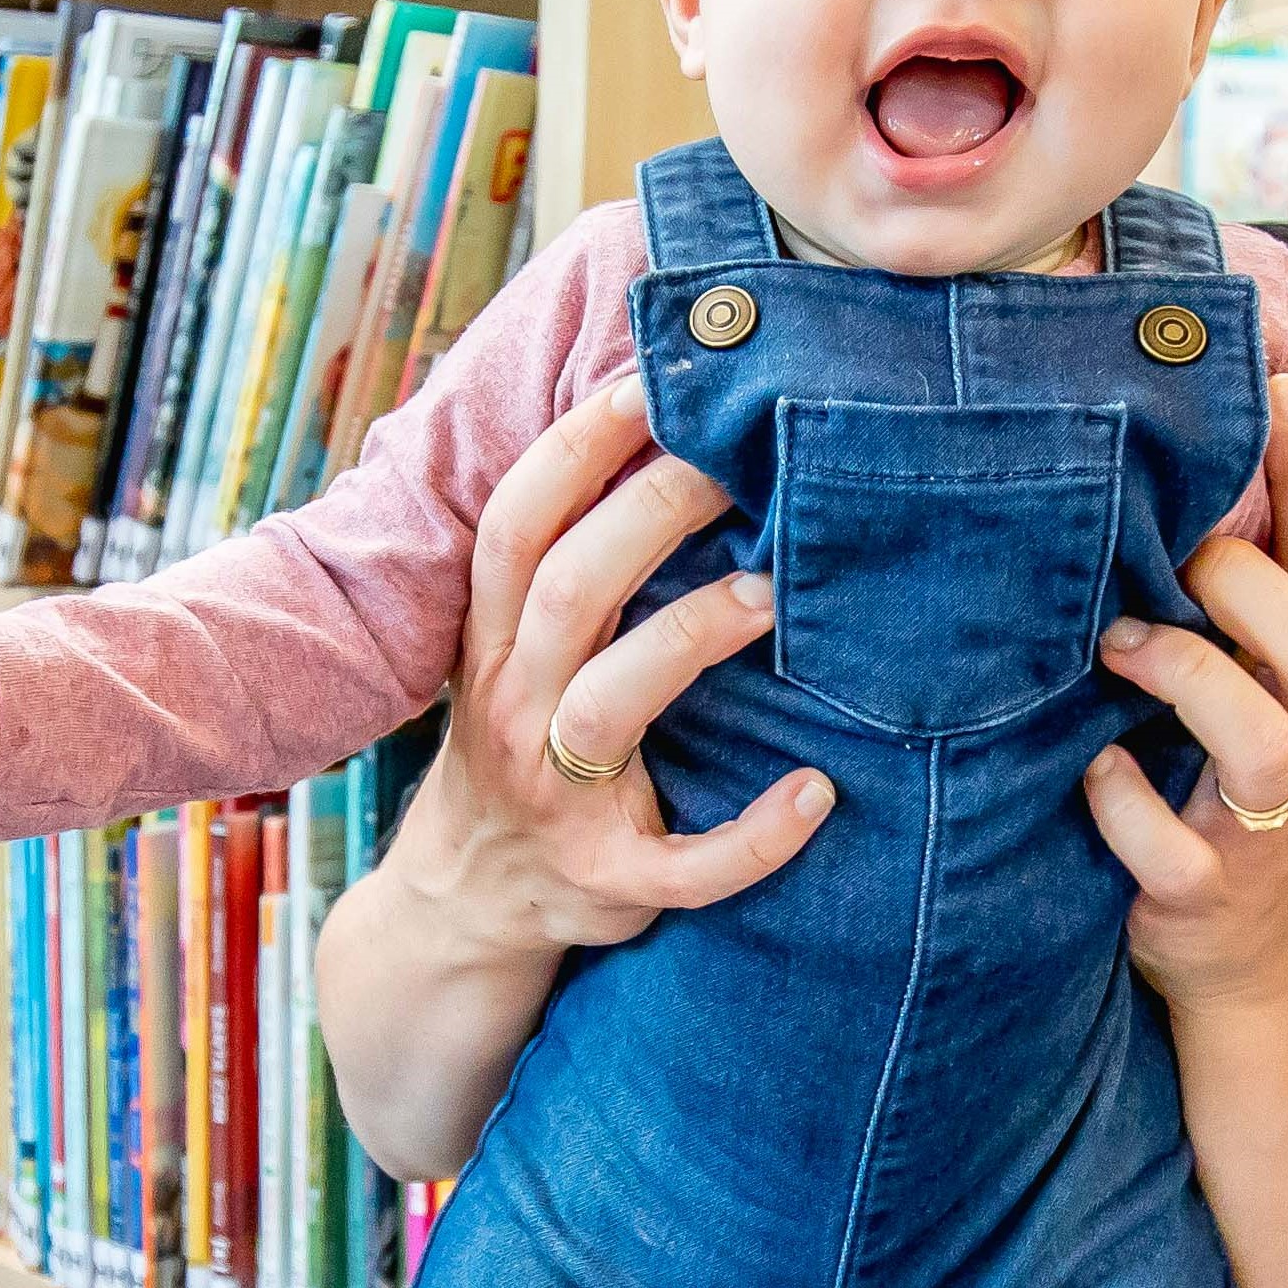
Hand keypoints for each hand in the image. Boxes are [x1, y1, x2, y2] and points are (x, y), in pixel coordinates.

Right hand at [396, 365, 831, 955]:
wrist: (471, 901)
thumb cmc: (524, 746)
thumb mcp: (512, 655)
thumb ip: (568, 570)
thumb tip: (666, 446)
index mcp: (492, 645)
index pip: (516, 529)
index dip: (571, 453)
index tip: (643, 386)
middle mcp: (514, 709)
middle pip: (567, 593)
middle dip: (646, 516)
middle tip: (734, 461)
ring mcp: (557, 800)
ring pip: (606, 708)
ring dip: (688, 640)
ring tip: (773, 593)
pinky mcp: (607, 879)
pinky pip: (684, 864)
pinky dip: (753, 837)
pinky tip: (817, 795)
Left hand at [1086, 362, 1287, 1020]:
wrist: (1253, 975)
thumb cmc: (1216, 808)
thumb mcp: (1233, 705)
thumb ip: (1214, 619)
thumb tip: (1152, 492)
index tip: (1276, 384)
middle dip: (1250, 587)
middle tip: (1176, 559)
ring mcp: (1253, 824)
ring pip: (1264, 740)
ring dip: (1190, 677)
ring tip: (1114, 647)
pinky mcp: (1200, 893)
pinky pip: (1169, 849)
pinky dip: (1122, 803)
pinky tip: (1086, 773)